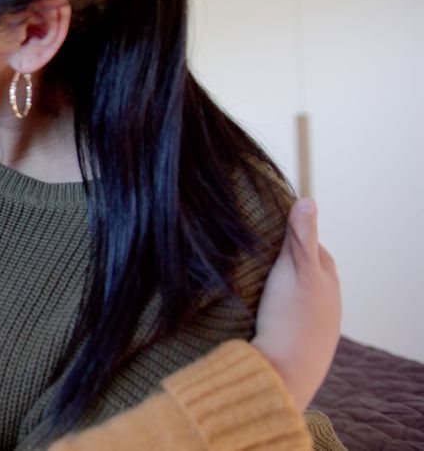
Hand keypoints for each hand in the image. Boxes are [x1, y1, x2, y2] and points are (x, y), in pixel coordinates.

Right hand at [251, 198, 341, 411]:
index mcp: (327, 279)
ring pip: (288, 294)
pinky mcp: (292, 340)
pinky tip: (251, 309)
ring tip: (244, 279)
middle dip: (279, 261)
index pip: (310, 246)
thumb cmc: (292, 317)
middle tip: (250, 252)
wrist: (284, 371)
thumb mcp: (295, 268)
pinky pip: (280, 315)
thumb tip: (308, 200)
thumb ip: (301, 236)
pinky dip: (268, 307)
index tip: (264, 228)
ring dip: (270, 286)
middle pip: (300, 271)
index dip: (288, 235)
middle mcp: (324, 301)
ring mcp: (309, 323)